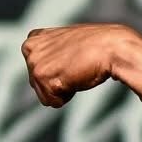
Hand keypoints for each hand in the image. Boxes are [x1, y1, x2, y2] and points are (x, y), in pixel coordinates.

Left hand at [21, 23, 138, 107]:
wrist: (111, 47)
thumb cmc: (93, 47)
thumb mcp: (66, 44)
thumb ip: (49, 55)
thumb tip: (45, 74)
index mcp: (33, 40)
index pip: (35, 73)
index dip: (54, 73)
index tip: (68, 59)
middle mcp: (30, 49)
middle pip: (37, 86)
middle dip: (55, 83)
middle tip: (73, 65)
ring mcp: (36, 63)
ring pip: (44, 96)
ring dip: (61, 90)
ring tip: (74, 70)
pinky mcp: (43, 77)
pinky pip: (52, 102)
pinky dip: (66, 96)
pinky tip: (75, 77)